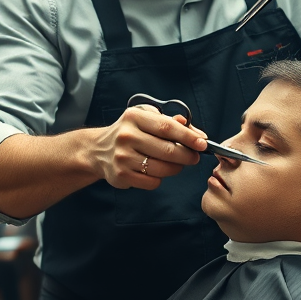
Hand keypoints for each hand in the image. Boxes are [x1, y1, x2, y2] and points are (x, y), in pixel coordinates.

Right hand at [90, 106, 207, 190]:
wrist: (98, 150)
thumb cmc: (129, 132)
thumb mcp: (146, 118)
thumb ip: (170, 122)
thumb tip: (196, 132)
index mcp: (135, 117)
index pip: (167, 127)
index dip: (189, 136)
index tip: (203, 143)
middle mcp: (126, 136)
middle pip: (168, 150)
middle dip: (187, 156)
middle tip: (194, 157)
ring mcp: (122, 157)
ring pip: (162, 169)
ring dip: (175, 168)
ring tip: (175, 164)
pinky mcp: (121, 175)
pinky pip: (152, 182)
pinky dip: (159, 179)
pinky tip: (154, 171)